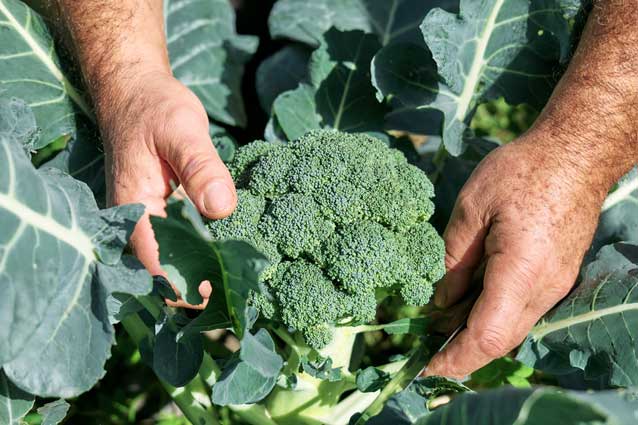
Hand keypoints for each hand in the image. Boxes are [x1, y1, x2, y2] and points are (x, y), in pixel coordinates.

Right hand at [99, 70, 236, 308]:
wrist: (135, 91)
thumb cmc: (153, 107)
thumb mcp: (182, 129)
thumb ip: (201, 168)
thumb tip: (222, 208)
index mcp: (134, 209)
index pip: (156, 269)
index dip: (189, 286)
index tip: (223, 288)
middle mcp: (137, 221)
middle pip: (166, 271)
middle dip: (201, 283)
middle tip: (241, 280)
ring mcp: (149, 217)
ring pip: (175, 258)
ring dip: (204, 266)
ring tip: (242, 266)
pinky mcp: (162, 210)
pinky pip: (182, 238)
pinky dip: (205, 245)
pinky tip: (233, 241)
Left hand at [424, 134, 607, 377]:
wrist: (575, 155)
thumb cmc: (522, 172)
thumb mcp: (472, 208)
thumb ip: (453, 259)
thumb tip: (440, 300)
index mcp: (520, 272)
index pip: (486, 335)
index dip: (455, 356)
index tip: (427, 366)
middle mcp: (544, 288)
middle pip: (500, 340)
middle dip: (461, 352)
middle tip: (426, 349)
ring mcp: (554, 284)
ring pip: (511, 327)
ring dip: (475, 333)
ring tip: (439, 324)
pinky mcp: (555, 276)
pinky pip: (521, 309)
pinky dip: (492, 315)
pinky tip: (467, 302)